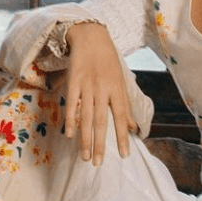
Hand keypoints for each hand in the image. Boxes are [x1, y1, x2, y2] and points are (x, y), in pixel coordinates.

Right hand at [63, 22, 134, 164]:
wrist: (91, 37)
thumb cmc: (108, 62)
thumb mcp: (121, 81)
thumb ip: (125, 106)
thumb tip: (132, 128)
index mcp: (117, 89)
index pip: (121, 117)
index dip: (122, 136)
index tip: (123, 155)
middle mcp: (103, 89)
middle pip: (101, 121)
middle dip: (99, 144)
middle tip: (97, 163)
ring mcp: (87, 86)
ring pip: (85, 117)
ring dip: (84, 139)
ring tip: (85, 156)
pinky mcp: (73, 82)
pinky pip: (71, 104)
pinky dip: (71, 120)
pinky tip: (70, 135)